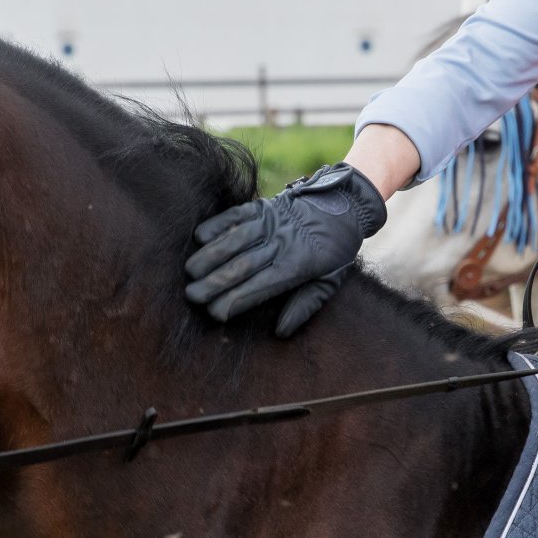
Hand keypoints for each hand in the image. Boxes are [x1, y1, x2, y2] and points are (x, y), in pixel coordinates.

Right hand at [184, 163, 386, 337]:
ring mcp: (272, 222)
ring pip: (236, 239)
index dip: (236, 299)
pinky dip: (217, 224)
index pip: (261, 286)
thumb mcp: (330, 281)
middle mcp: (282, 243)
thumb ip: (305, 305)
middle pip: (243, 265)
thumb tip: (281, 331)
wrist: (346, 205)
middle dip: (215, 282)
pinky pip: (237, 215)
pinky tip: (200, 237)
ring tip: (190, 271)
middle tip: (192, 296)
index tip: (215, 313)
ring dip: (210, 255)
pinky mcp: (264, 206)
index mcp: (299, 265)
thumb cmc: (336, 250)